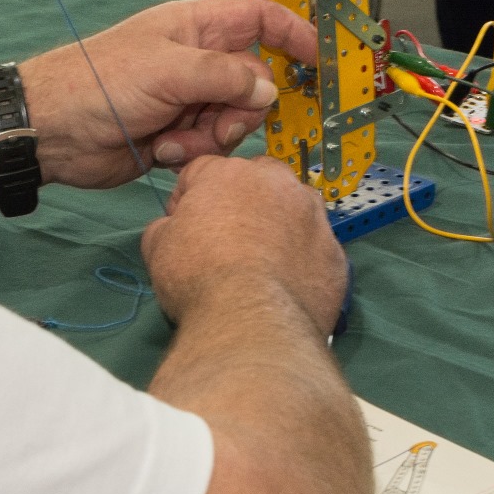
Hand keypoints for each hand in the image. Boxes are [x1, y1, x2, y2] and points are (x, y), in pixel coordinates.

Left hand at [21, 0, 316, 189]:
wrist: (51, 132)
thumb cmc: (99, 84)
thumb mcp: (168, 71)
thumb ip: (226, 77)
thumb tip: (269, 92)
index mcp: (196, 28)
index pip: (260, 18)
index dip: (294, 32)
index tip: (321, 60)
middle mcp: (197, 61)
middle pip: (255, 82)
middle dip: (242, 108)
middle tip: (216, 121)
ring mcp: (188, 99)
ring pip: (236, 119)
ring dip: (213, 136)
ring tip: (175, 140)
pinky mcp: (178, 135)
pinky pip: (212, 146)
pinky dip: (194, 153)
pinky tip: (162, 152)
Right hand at [143, 155, 348, 333]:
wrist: (252, 323)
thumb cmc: (198, 277)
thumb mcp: (157, 246)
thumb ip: (165, 225)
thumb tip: (173, 227)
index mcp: (229, 173)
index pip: (202, 171)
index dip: (188, 198)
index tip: (184, 225)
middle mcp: (278, 184)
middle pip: (256, 180)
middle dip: (241, 201)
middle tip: (226, 240)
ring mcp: (314, 217)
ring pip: (294, 209)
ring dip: (279, 225)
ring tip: (261, 263)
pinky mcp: (335, 253)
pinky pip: (314, 249)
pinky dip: (302, 260)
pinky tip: (285, 286)